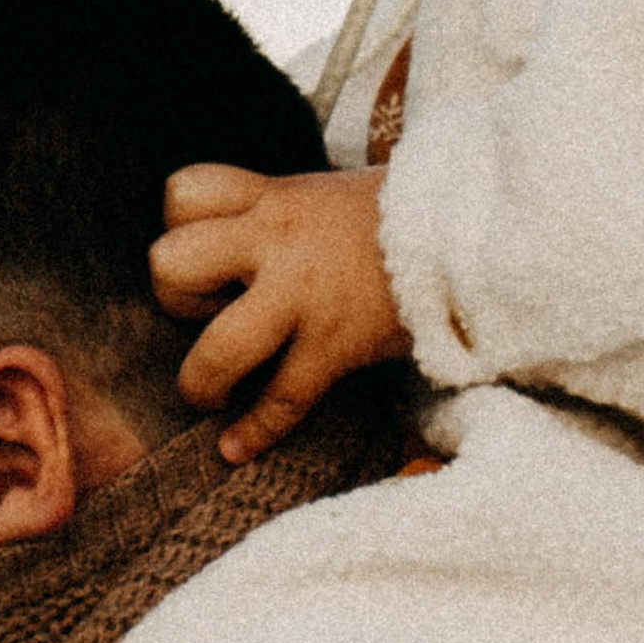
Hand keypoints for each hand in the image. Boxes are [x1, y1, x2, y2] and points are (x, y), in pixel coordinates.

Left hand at [149, 162, 411, 459]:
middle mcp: (277, 241)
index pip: (183, 193)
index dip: (178, 227)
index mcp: (274, 198)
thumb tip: (242, 245)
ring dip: (200, 379)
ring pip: (216, 348)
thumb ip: (278, 215)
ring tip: (209, 391)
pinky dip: (255, 432)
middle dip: (175, 297)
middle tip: (208, 309)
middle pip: (171, 264)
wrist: (472, 232)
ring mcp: (304, 296)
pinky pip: (281, 399)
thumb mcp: (326, 195)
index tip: (204, 252)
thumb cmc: (400, 217)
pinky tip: (236, 449)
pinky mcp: (336, 345)